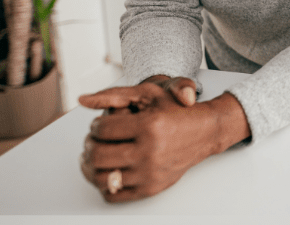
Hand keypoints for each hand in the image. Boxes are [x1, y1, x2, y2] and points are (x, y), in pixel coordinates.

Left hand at [78, 82, 248, 202]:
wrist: (206, 131)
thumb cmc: (178, 110)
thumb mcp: (150, 93)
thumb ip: (114, 94)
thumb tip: (83, 99)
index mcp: (150, 125)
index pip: (102, 129)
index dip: (94, 125)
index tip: (98, 124)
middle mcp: (150, 152)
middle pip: (98, 155)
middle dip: (89, 145)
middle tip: (93, 140)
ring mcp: (150, 173)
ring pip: (102, 178)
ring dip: (90, 166)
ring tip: (96, 155)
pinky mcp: (151, 188)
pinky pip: (114, 195)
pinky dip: (103, 184)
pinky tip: (107, 170)